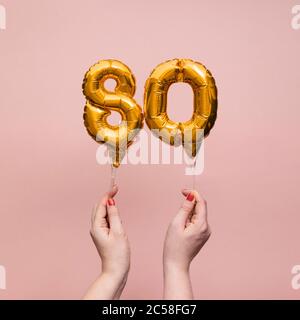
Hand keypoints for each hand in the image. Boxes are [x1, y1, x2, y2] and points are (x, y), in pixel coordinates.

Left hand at [83, 185, 129, 299]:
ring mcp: (98, 231)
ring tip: (116, 197)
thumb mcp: (119, 232)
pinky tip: (115, 213)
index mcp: (96, 226)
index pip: (101, 205)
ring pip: (101, 212)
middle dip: (106, 197)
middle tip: (116, 189)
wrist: (116, 271)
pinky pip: (104, 219)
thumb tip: (111, 201)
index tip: (115, 187)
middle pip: (99, 207)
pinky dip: (109, 213)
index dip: (108, 194)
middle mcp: (95, 228)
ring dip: (108, 204)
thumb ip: (114, 215)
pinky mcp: (102, 234)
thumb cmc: (118, 254)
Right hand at [163, 189, 210, 298]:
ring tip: (178, 227)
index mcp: (202, 224)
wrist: (176, 264)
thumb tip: (191, 196)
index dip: (193, 194)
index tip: (182, 191)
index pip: (201, 202)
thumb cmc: (174, 245)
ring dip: (188, 214)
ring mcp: (206, 232)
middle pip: (200, 208)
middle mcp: (207, 228)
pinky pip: (197, 222)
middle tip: (177, 215)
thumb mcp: (176, 223)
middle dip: (188, 206)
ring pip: (197, 215)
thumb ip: (185, 208)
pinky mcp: (203, 235)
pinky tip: (182, 230)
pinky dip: (189, 220)